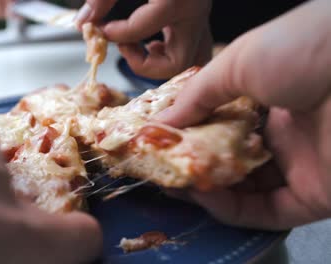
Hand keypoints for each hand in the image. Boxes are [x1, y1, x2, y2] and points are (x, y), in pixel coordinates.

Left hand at [75, 0, 211, 78]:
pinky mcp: (200, 18)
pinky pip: (193, 49)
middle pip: (177, 62)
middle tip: (123, 45)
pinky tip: (153, 41)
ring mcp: (201, 17)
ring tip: (140, 47)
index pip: (140, 29)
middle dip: (144, 63)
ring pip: (192, 61)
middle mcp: (195, 12)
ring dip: (162, 63)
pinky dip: (171, 53)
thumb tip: (84, 22)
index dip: (112, 33)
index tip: (98, 28)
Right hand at [157, 0, 330, 229]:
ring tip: (175, 182)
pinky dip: (230, 208)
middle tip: (162, 167)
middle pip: (230, 158)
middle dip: (194, 164)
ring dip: (207, 189)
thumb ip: (196, 96)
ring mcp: (301, 164)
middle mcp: (285, 131)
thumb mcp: (238, 62)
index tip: (160, 139)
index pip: (221, 123)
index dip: (190, 133)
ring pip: (245, 189)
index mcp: (270, 95)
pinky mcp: (316, 195)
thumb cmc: (306, 48)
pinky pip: (266, 210)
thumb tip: (161, 121)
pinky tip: (203, 196)